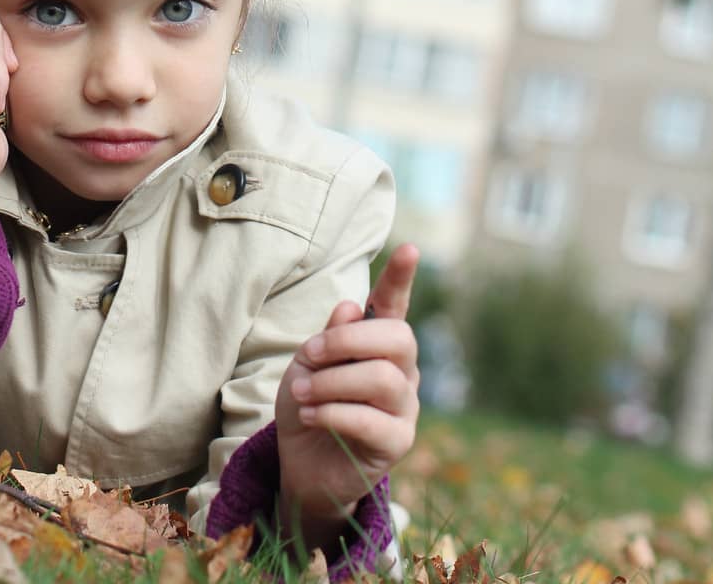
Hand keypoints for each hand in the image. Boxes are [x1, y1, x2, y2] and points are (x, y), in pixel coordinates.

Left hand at [275, 243, 420, 517]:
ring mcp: (404, 406)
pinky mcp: (397, 442)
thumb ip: (330, 336)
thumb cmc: (309, 401)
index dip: (401, 277)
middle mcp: (401, 369)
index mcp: (378, 341)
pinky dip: (332, 413)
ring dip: (333, 382)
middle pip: (397, 337)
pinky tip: (310, 415)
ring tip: (302, 392)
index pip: (394, 304)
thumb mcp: (309, 362)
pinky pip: (370, 420)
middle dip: (348, 340)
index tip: (410, 248)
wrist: (302, 463)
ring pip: (382, 378)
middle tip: (310, 354)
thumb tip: (351, 308)